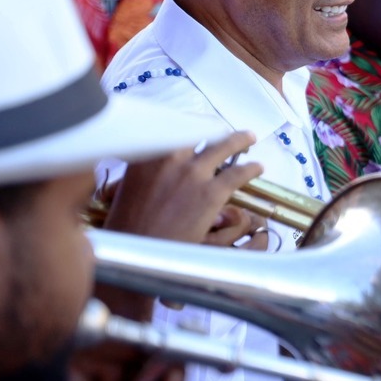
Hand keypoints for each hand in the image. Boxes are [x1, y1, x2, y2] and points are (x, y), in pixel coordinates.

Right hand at [101, 131, 264, 245]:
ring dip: (238, 140)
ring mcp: (192, 173)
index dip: (184, 126)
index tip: (192, 124)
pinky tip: (258, 168)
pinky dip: (250, 169)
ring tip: (248, 138)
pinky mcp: (211, 192)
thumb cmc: (125, 229)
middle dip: (211, 130)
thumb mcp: (123, 191)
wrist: (136, 255)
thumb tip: (146, 170)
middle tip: (221, 130)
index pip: (170, 127)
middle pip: (198, 131)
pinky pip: (238, 173)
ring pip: (223, 146)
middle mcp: (169, 157)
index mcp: (145, 155)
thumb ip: (140, 174)